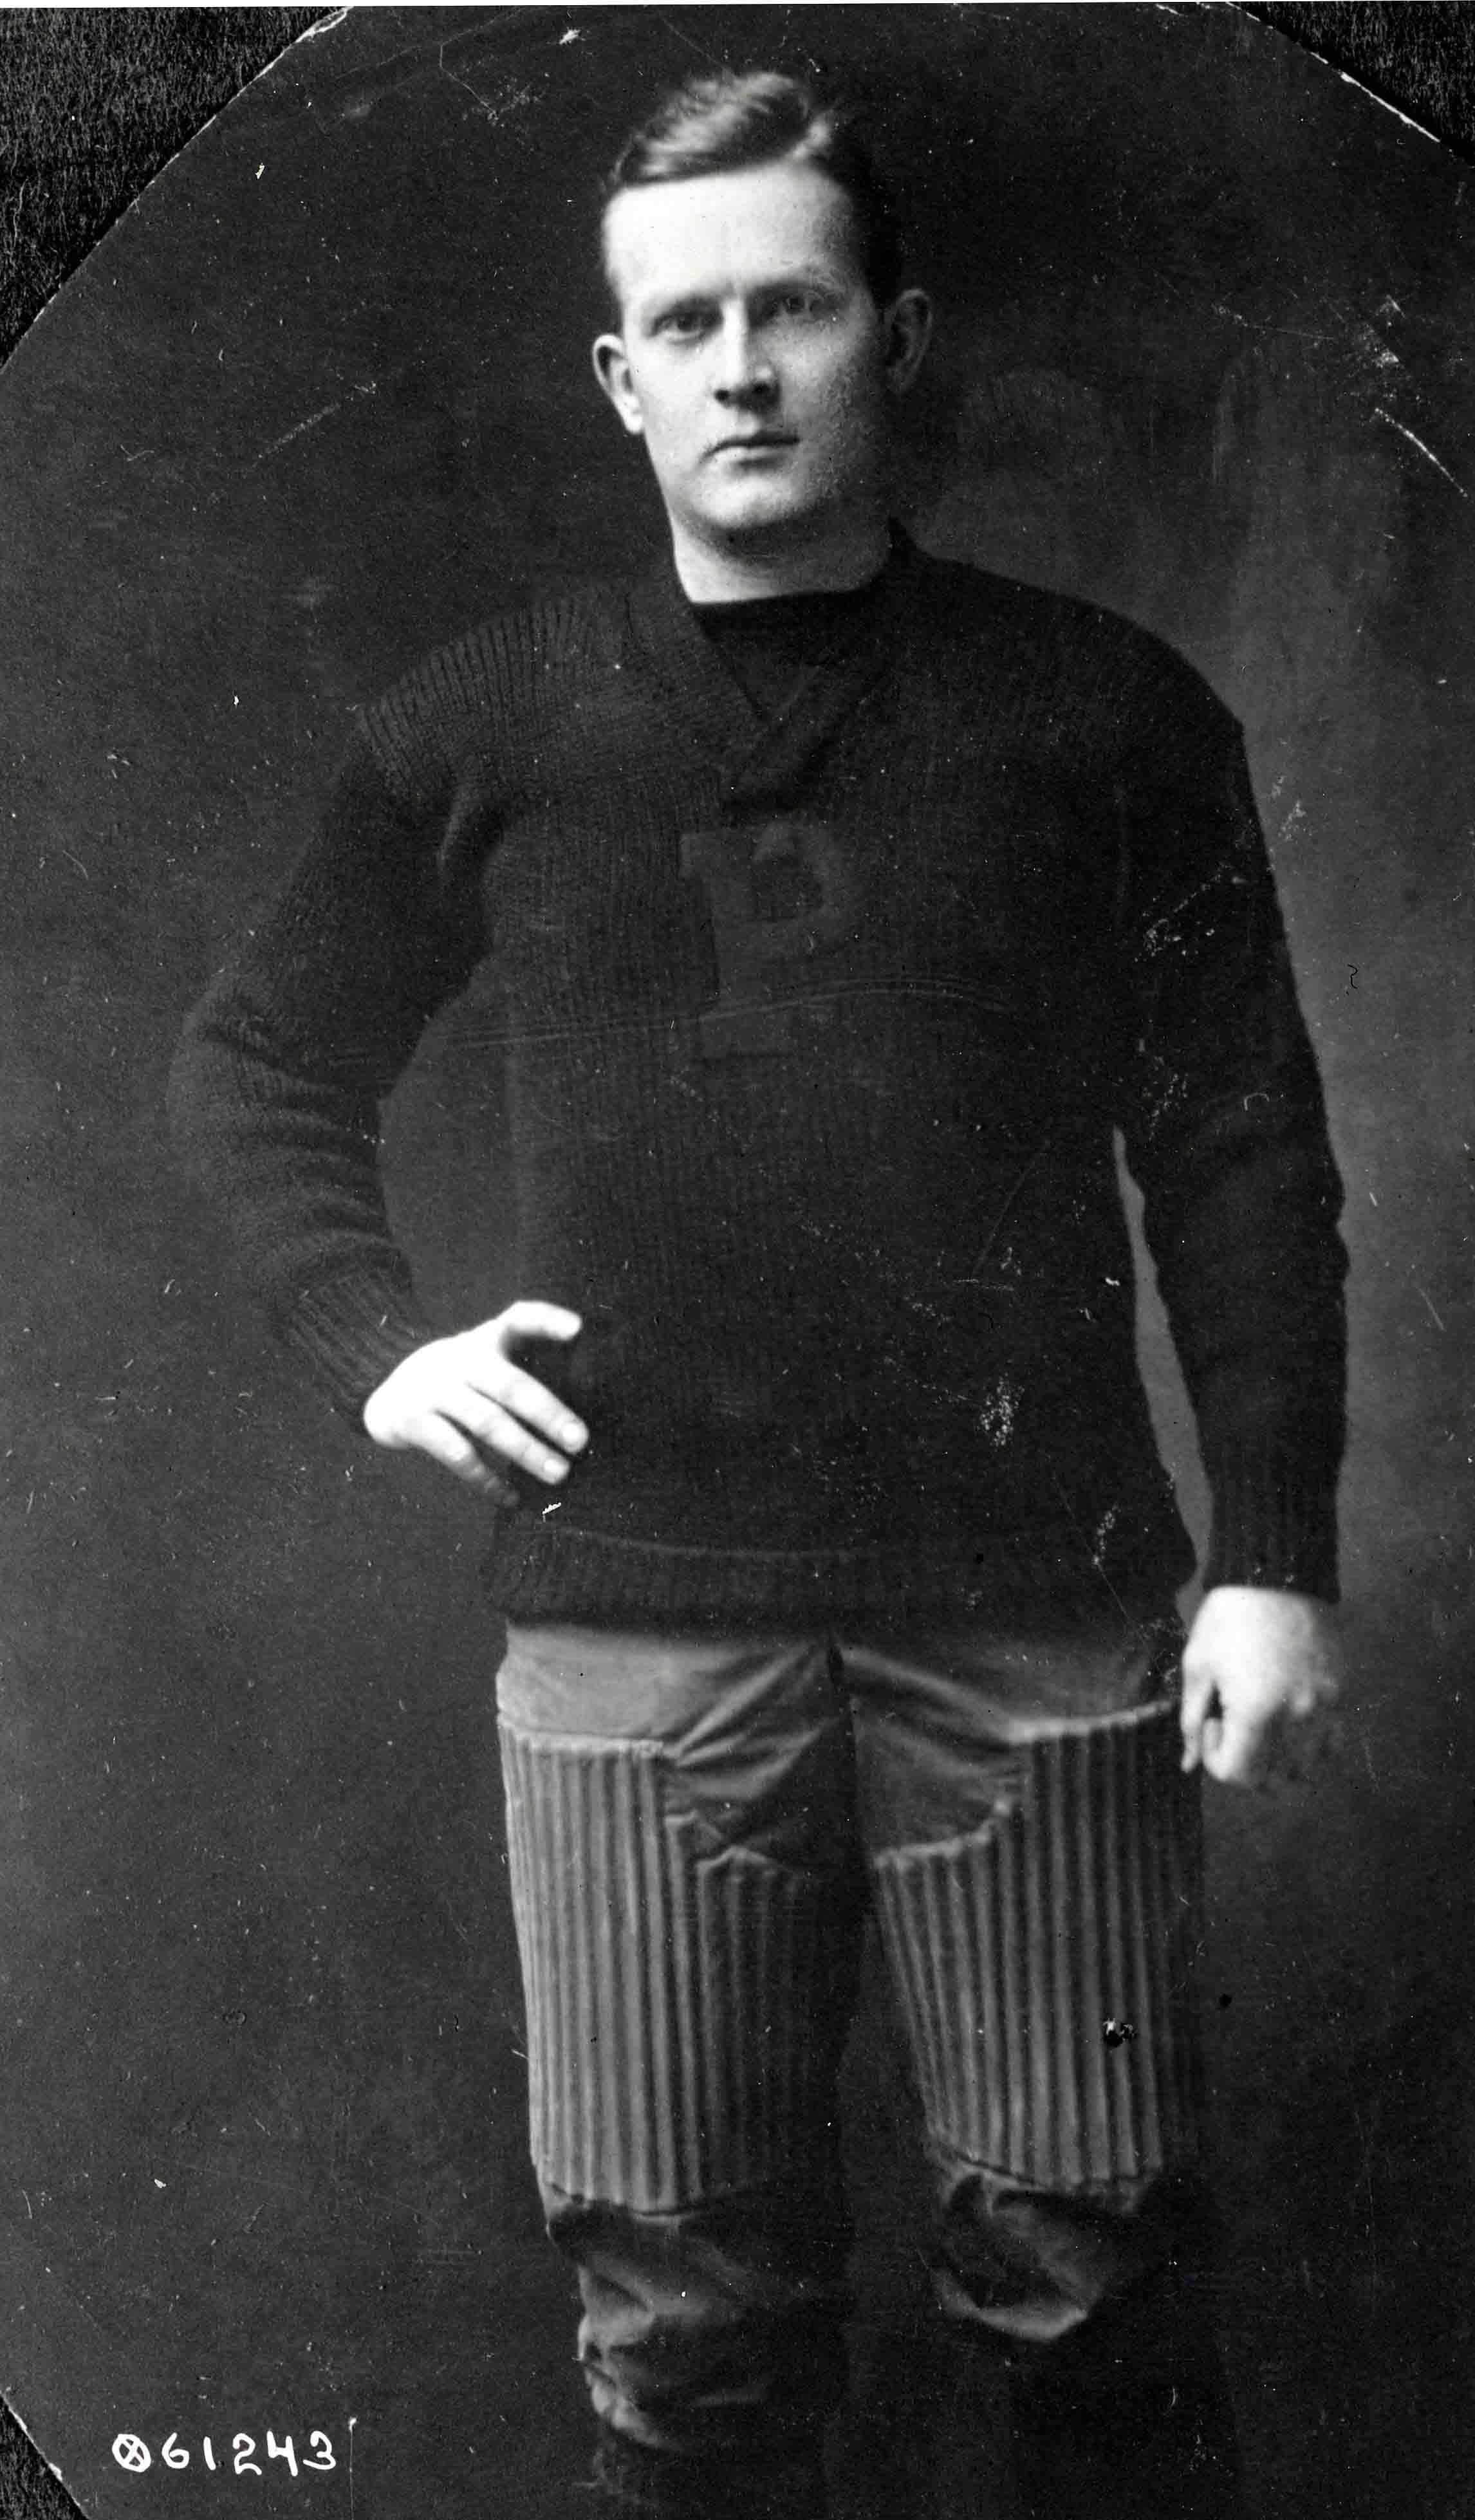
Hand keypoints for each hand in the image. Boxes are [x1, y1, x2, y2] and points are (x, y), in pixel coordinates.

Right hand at [361, 1301, 586, 1498]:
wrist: (383, 1390)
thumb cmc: (459, 1380)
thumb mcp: (483, 1358)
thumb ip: (522, 1368)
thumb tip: (579, 1414)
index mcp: (485, 1340)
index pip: (518, 1320)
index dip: (547, 1320)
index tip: (578, 1329)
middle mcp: (460, 1360)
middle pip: (509, 1384)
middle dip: (548, 1413)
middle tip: (580, 1441)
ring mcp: (434, 1389)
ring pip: (487, 1423)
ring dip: (525, 1450)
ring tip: (558, 1474)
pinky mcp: (413, 1421)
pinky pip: (457, 1454)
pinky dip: (486, 1479)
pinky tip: (511, 1498)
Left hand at [1179, 1585, 1343, 1787]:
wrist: (1276, 1573)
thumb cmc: (1229, 1617)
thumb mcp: (1198, 1665)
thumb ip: (1191, 1721)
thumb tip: (1189, 1765)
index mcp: (1256, 1711)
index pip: (1238, 1775)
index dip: (1215, 1758)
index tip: (1211, 1722)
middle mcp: (1297, 1718)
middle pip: (1273, 1781)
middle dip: (1245, 1766)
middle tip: (1232, 1727)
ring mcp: (1325, 1708)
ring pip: (1306, 1771)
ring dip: (1278, 1765)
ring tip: (1260, 1729)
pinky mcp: (1341, 1695)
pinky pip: (1332, 1746)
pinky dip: (1310, 1751)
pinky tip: (1289, 1724)